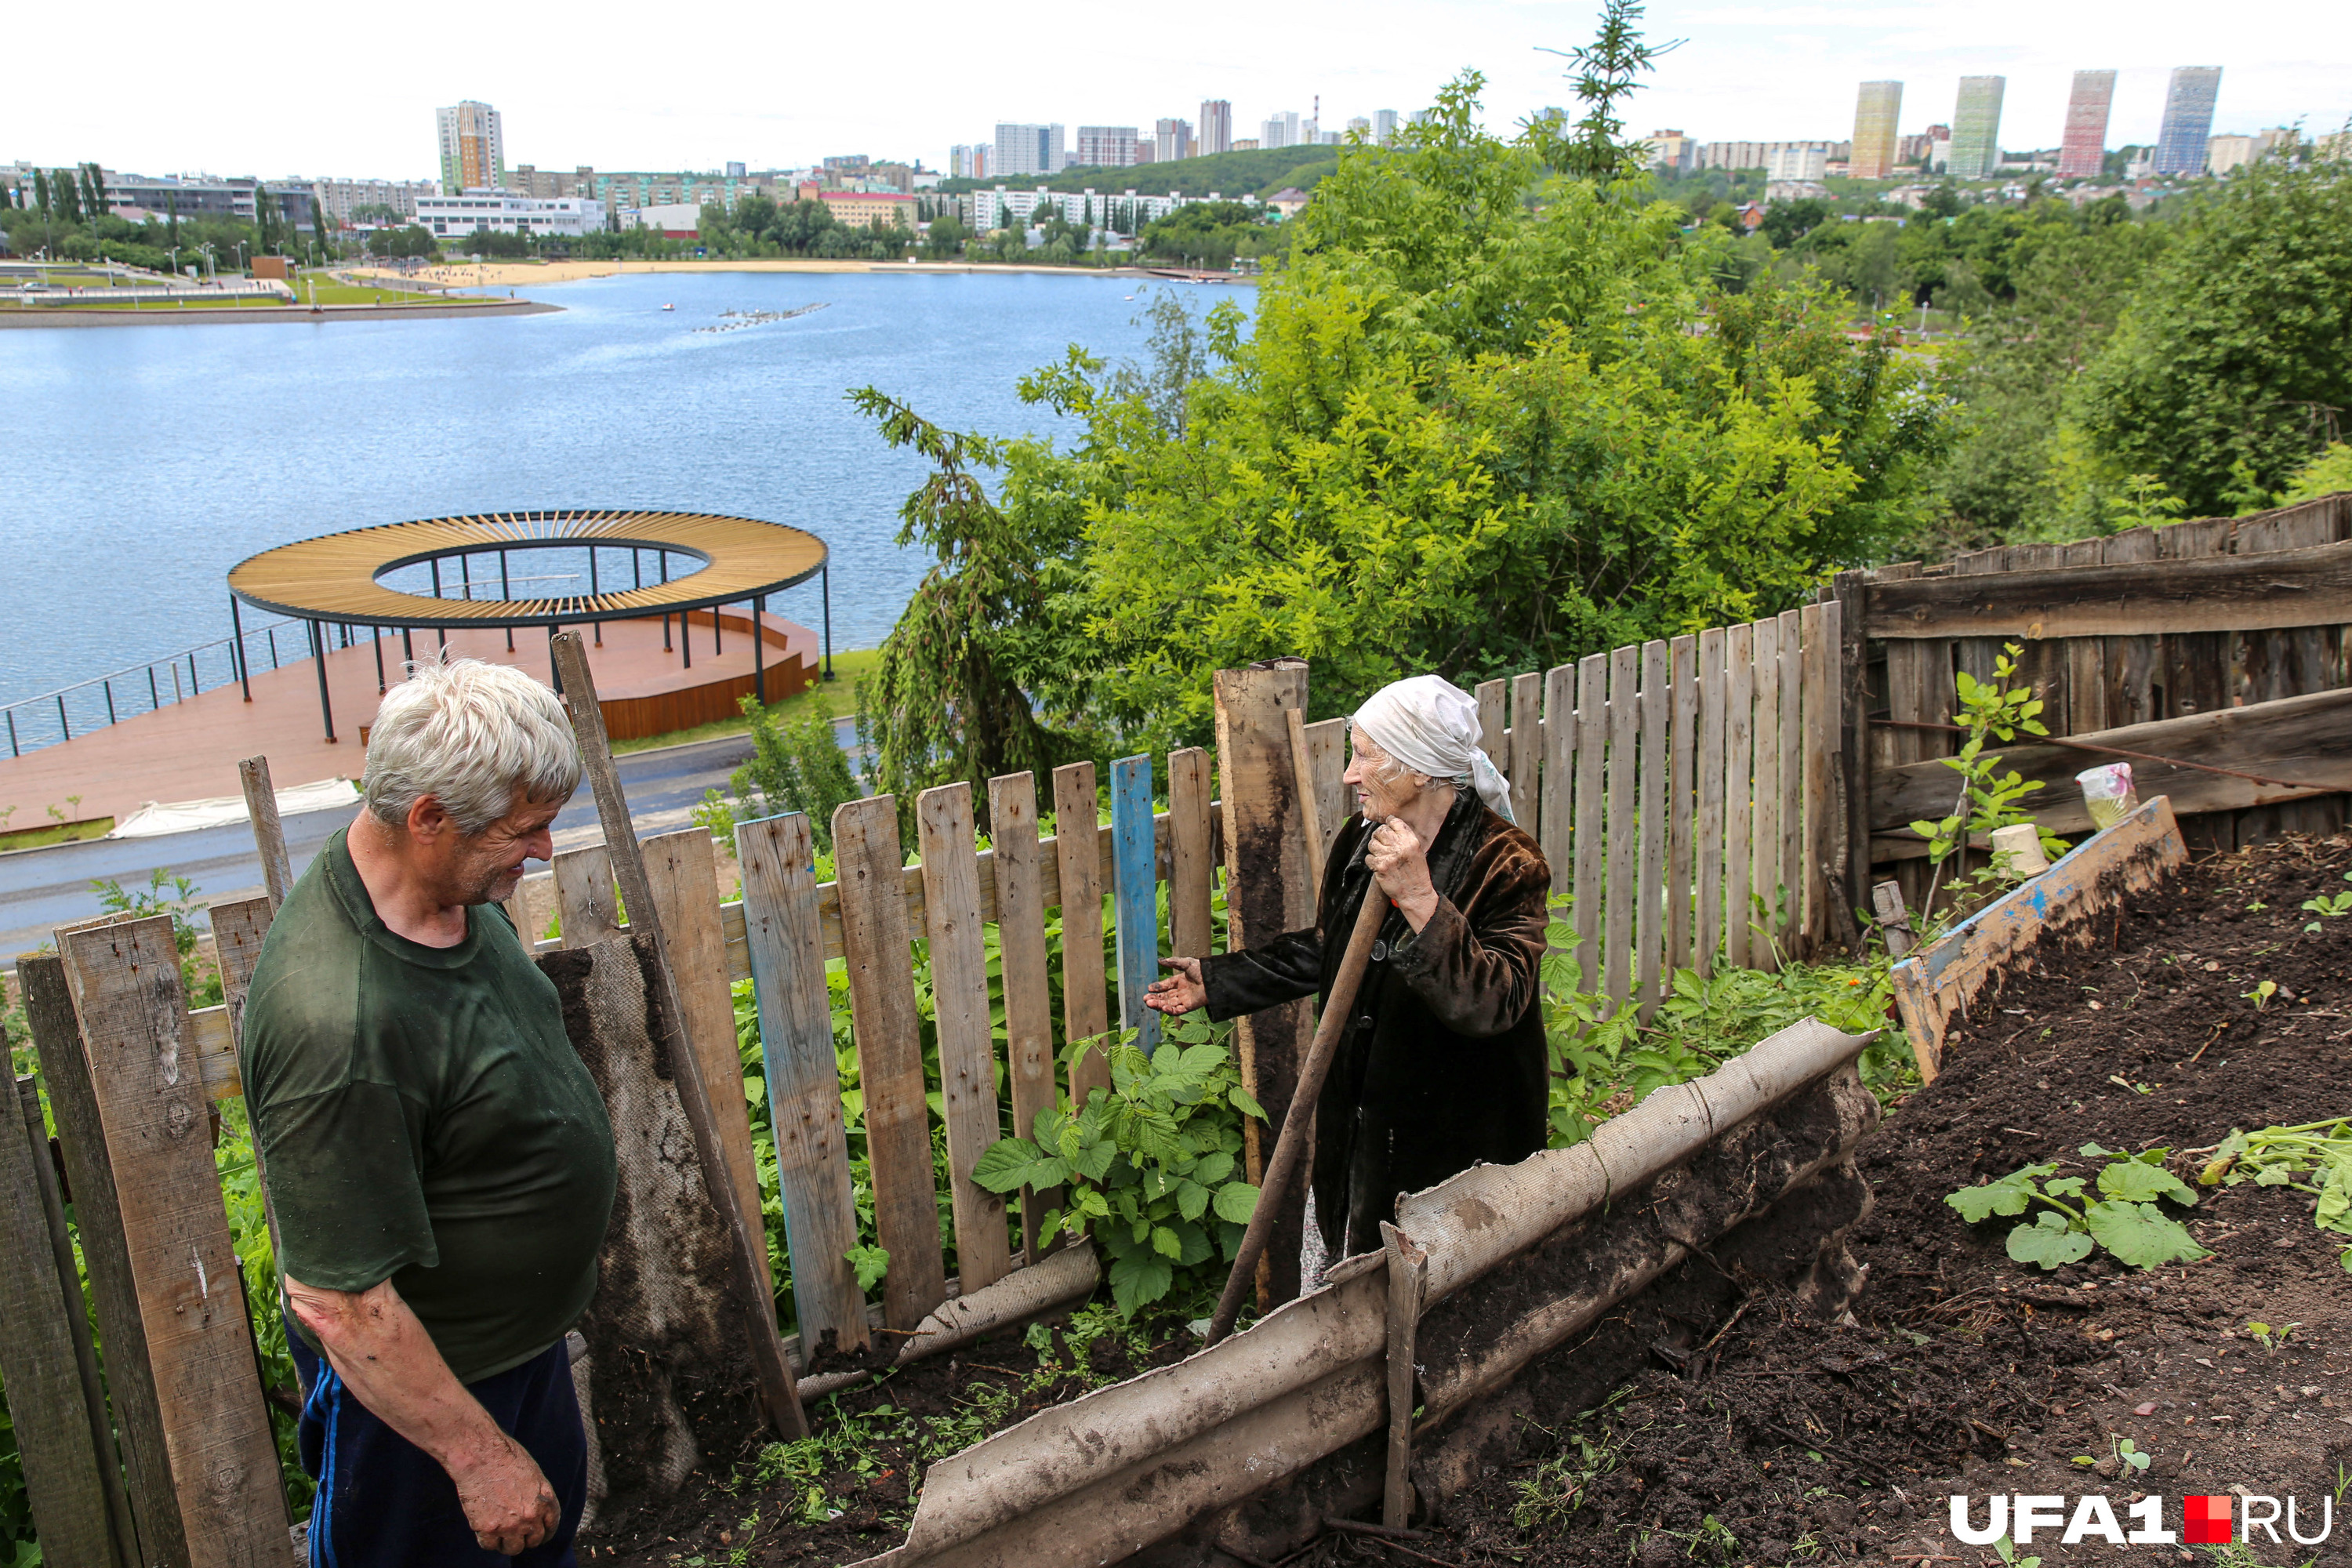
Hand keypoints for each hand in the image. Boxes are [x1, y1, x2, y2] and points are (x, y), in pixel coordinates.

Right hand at [449, 1429, 558, 1554]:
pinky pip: (490, 1545)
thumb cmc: (507, 1458)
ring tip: (502, 1536)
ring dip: (508, 1544)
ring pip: (513, 1548)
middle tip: (519, 1535)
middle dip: (527, 1539)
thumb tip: (535, 1508)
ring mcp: (509, 1525)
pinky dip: (488, 1541)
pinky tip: (486, 1532)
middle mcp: (530, 1517)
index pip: (551, 1526)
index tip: (540, 1535)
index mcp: (545, 1501)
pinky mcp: (487, 1529)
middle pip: (533, 1541)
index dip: (545, 1533)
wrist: (483, 1457)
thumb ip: (538, 1496)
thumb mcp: (535, 1475)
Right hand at [1145, 956, 1205, 1015]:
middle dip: (1155, 998)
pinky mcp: (1190, 1006)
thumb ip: (1173, 962)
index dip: (1158, 987)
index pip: (1166, 985)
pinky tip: (1162, 1007)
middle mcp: (1182, 991)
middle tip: (1145, 998)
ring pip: (1169, 1004)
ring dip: (1159, 1004)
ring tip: (1149, 1003)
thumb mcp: (1186, 963)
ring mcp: (1186, 999)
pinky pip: (1177, 1010)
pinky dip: (1169, 1010)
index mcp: (1181, 981)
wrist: (1214, 979)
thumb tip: (1159, 960)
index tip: (1149, 988)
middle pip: (1165, 996)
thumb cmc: (1202, 969)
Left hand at [1364, 818, 1438, 930]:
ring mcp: (1389, 856)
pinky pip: (1368, 858)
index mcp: (1410, 841)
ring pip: (1372, 844)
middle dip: (1378, 835)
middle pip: (1380, 831)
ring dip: (1374, 849)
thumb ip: (1406, 837)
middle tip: (1380, 842)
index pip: (1394, 822)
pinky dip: (1371, 861)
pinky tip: (1378, 865)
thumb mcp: (1417, 851)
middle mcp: (1400, 846)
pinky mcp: (1380, 867)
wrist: (1415, 893)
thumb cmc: (1416, 873)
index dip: (1388, 823)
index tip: (1386, 826)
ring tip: (1381, 855)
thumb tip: (1390, 825)